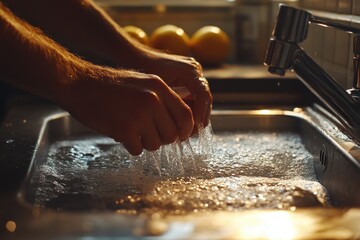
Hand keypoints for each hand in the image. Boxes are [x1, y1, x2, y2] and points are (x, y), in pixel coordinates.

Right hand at [59, 65, 193, 154]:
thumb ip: (162, 100)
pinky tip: (122, 135)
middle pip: (171, 134)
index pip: (186, 115)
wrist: (80, 84)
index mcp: (160, 88)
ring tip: (133, 132)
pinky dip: (131, 146)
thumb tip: (178, 123)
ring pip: (156, 144)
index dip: (185, 130)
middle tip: (148, 134)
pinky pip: (138, 150)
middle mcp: (153, 100)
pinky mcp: (124, 129)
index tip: (180, 136)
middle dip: (162, 138)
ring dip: (145, 143)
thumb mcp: (143, 83)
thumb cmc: (111, 86)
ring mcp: (139, 115)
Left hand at [121, 47, 212, 129]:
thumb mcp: (155, 89)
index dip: (200, 114)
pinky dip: (190, 109)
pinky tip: (179, 122)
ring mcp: (193, 73)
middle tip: (187, 134)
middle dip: (199, 118)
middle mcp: (195, 70)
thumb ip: (169, 104)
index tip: (192, 129)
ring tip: (183, 131)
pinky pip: (194, 96)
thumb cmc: (142, 70)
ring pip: (201, 100)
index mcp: (190, 71)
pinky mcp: (188, 78)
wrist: (134, 55)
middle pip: (206, 99)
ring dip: (195, 116)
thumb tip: (177, 126)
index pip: (203, 95)